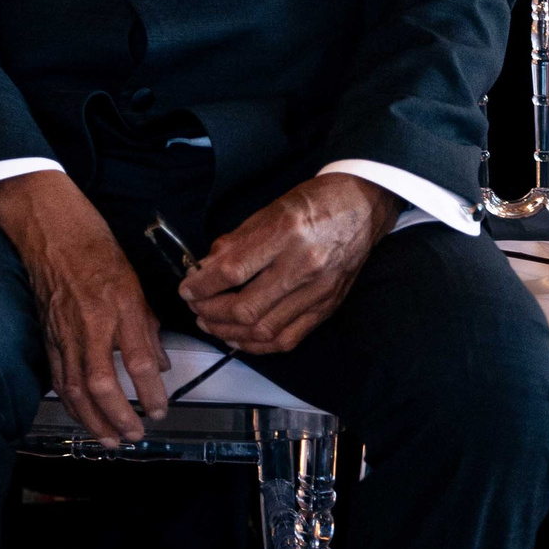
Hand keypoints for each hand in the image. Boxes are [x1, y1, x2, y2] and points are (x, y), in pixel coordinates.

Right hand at [0, 170, 170, 446]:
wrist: (52, 233)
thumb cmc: (95, 251)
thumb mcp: (135, 285)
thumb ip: (147, 329)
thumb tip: (159, 365)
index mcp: (118, 308)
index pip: (138, 362)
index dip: (151, 393)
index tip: (160, 410)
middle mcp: (91, 325)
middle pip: (102, 384)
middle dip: (119, 417)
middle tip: (134, 436)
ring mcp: (64, 332)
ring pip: (75, 387)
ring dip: (93, 420)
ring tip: (109, 439)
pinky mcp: (48, 336)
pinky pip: (58, 377)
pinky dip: (71, 402)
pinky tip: (81, 416)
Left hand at [177, 174, 399, 355]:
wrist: (362, 208)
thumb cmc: (313, 203)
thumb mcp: (268, 210)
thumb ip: (235, 242)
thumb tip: (205, 268)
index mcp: (286, 234)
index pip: (234, 271)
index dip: (203, 285)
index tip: (186, 289)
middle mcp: (303, 266)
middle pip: (246, 307)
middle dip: (210, 312)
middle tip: (194, 307)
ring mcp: (318, 292)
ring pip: (264, 329)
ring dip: (229, 332)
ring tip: (209, 324)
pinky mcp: (327, 308)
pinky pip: (288, 338)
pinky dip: (258, 344)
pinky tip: (239, 337)